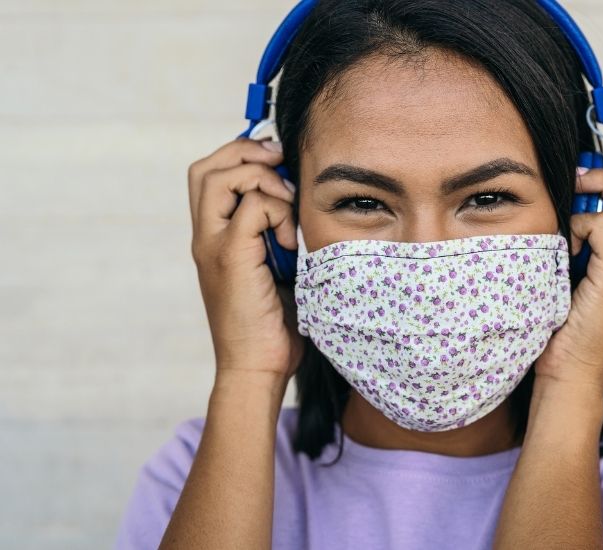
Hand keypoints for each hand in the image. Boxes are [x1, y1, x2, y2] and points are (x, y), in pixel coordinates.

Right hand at [187, 137, 304, 380]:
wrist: (258, 367)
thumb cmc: (274, 323)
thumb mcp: (278, 266)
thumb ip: (277, 233)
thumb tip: (301, 197)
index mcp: (213, 237)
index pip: (209, 175)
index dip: (240, 155)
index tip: (278, 162)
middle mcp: (205, 237)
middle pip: (206, 168)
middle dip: (246, 153)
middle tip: (281, 164)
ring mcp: (213, 246)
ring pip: (222, 178)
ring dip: (265, 182)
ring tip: (289, 211)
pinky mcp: (231, 257)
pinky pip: (251, 207)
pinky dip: (278, 213)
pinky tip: (291, 243)